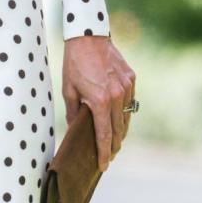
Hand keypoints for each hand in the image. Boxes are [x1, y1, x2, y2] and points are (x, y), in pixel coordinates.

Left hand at [62, 34, 135, 172]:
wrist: (88, 37)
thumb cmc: (74, 64)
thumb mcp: (69, 91)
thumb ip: (74, 114)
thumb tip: (75, 131)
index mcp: (100, 101)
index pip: (105, 135)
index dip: (105, 153)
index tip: (104, 166)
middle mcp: (117, 96)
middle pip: (119, 130)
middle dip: (114, 146)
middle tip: (109, 157)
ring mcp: (127, 87)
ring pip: (127, 117)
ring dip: (121, 131)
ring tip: (114, 142)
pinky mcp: (132, 79)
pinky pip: (131, 102)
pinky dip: (125, 113)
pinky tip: (118, 119)